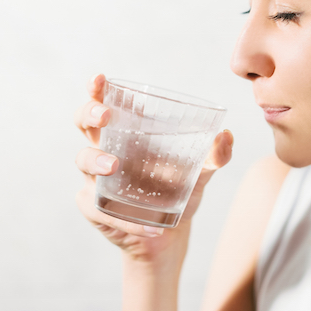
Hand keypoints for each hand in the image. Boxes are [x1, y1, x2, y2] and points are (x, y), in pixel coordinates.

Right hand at [74, 74, 232, 262]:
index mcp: (128, 131)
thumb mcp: (200, 171)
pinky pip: (100, 208)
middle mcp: (106, 149)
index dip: (97, 89)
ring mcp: (96, 178)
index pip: (105, 103)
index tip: (99, 78)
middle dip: (90, 114)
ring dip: (97, 162)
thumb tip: (226, 135)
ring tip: (115, 166)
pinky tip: (150, 226)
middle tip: (105, 118)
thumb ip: (215, 155)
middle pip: (84, 123)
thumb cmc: (179, 189)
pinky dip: (125, 218)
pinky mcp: (95, 208)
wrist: (170, 232)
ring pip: (84, 161)